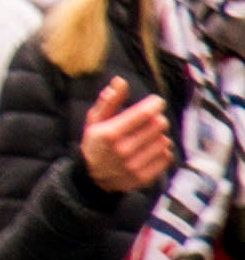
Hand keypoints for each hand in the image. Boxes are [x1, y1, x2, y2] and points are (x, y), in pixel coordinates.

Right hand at [85, 79, 177, 194]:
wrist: (92, 178)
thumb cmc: (96, 143)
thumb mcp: (95, 121)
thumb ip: (109, 101)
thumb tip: (120, 81)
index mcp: (109, 133)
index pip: (144, 114)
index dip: (155, 104)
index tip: (156, 101)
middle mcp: (122, 150)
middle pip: (158, 125)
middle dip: (157, 118)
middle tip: (150, 119)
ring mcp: (134, 165)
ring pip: (164, 141)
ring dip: (159, 136)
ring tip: (147, 137)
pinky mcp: (144, 177)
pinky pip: (166, 156)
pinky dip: (161, 151)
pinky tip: (150, 150)